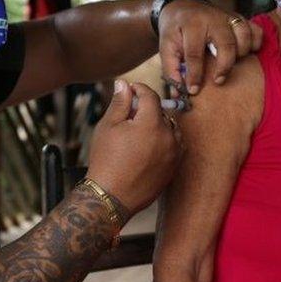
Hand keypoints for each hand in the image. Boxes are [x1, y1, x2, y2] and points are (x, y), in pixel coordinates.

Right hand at [86, 80, 180, 216]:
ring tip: (138, 132)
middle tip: (129, 114)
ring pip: (170, 129)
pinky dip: (164, 141)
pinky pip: (174, 146)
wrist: (111, 197)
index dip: (140, 89)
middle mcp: (169, 137)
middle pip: (161, 112)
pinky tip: (146, 147)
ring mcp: (174, 154)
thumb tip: (124, 84)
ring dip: (158, 125)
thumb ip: (120, 102)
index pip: (151, 96)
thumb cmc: (106, 160)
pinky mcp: (174, 168)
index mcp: (152, 124)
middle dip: (147, 109)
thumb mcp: (108, 127)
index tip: (130, 89)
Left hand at [157, 0, 262, 94]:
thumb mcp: (166, 45)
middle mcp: (213, 18)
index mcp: (192, 25)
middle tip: (218, 81)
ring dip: (241, 54)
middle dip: (224, 66)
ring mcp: (229, 17)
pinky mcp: (239, 18)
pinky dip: (255, 43)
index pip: (195, 53)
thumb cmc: (175, 29)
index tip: (193, 90)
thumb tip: (177, 94)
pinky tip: (246, 53)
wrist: (182, 5)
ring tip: (231, 63)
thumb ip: (170, 69)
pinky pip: (256, 30)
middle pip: (227, 44)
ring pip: (245, 36)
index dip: (195, 75)